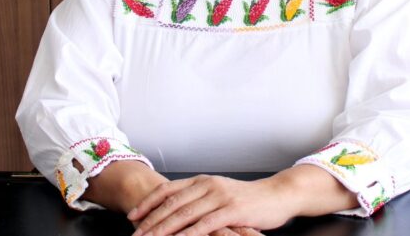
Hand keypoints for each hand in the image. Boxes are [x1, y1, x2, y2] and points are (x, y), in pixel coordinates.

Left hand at [128, 175, 295, 235]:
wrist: (277, 195)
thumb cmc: (247, 198)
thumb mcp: (220, 193)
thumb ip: (200, 198)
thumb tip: (177, 209)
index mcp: (202, 180)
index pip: (168, 190)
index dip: (148, 203)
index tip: (132, 216)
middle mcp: (208, 185)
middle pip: (172, 203)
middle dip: (150, 221)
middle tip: (135, 234)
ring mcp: (219, 197)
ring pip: (184, 214)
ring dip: (164, 229)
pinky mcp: (232, 210)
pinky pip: (205, 224)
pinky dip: (189, 234)